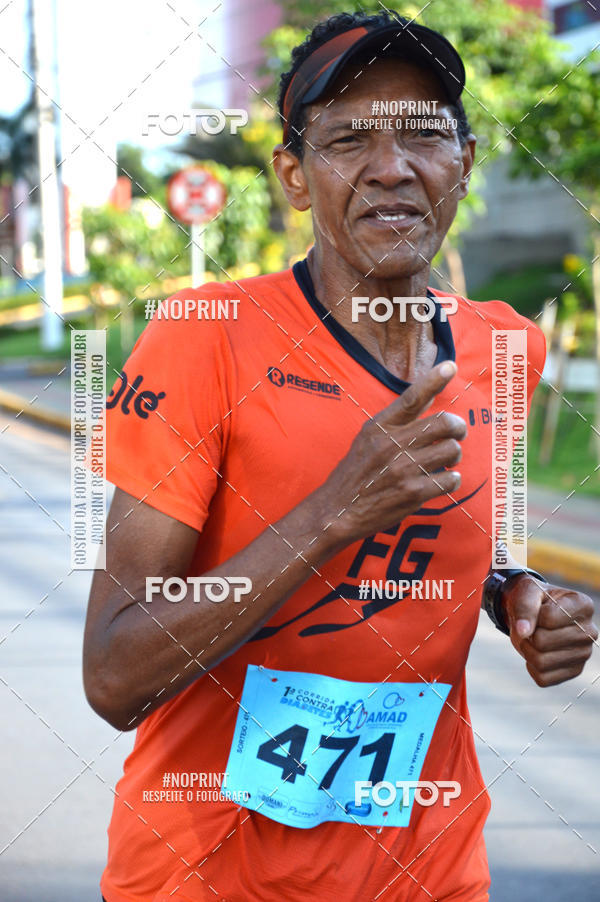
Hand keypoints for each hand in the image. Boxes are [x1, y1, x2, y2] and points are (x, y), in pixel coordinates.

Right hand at [320, 361, 466, 544]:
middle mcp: (392, 445)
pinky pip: (450, 480)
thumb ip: (396, 422)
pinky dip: (452, 479)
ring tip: (446, 460)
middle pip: (444, 423)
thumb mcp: (368, 439)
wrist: (337, 511)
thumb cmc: (355, 474)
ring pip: (451, 451)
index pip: (411, 398)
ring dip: (454, 455)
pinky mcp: (412, 493)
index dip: (433, 380)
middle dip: (458, 427)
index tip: (450, 367)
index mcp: (380, 427)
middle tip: (457, 433)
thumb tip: (427, 400)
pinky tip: (444, 480)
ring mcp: (403, 469)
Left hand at [502, 575, 597, 685]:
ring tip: (533, 639)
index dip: (533, 615)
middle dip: (528, 634)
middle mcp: (589, 632)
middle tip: (532, 627)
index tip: (538, 610)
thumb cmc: (534, 599)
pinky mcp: (574, 672)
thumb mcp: (527, 592)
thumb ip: (524, 607)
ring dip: (527, 650)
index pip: (548, 618)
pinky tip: (538, 653)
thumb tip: (523, 632)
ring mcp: (584, 654)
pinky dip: (531, 666)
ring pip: (541, 663)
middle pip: (542, 642)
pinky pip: (543, 679)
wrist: (535, 614)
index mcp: (583, 606)